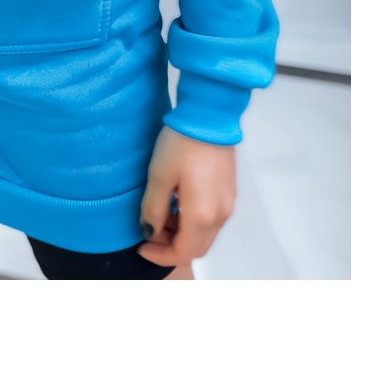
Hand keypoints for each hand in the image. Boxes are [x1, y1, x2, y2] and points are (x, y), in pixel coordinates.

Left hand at [138, 125, 236, 268]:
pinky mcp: (229, 190)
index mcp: (202, 216)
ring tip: (160, 215)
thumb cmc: (182, 144)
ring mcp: (228, 203)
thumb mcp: (158, 177)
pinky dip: (194, 221)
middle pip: (197, 247)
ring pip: (206, 234)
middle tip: (149, 231)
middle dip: (171, 246)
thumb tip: (149, 231)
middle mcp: (221, 215)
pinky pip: (212, 219)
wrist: (209, 116)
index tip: (141, 246)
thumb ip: (153, 209)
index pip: (183, 253)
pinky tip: (177, 203)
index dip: (160, 255)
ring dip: (183, 234)